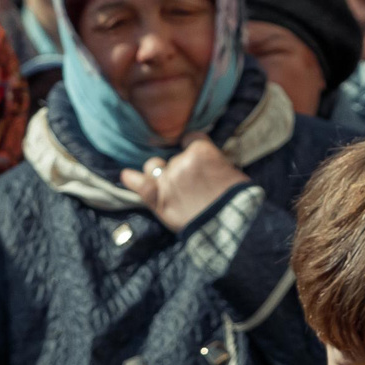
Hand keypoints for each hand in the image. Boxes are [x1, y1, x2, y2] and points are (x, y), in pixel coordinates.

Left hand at [119, 136, 247, 231]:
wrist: (230, 226)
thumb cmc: (237, 201)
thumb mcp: (230, 171)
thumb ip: (211, 161)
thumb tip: (204, 160)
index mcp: (201, 151)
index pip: (189, 138)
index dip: (191, 148)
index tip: (195, 157)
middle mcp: (181, 161)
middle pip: (172, 157)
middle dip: (179, 167)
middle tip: (192, 185)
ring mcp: (168, 179)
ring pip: (155, 168)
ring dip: (160, 175)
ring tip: (172, 189)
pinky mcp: (159, 198)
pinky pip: (139, 184)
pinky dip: (131, 180)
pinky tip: (126, 176)